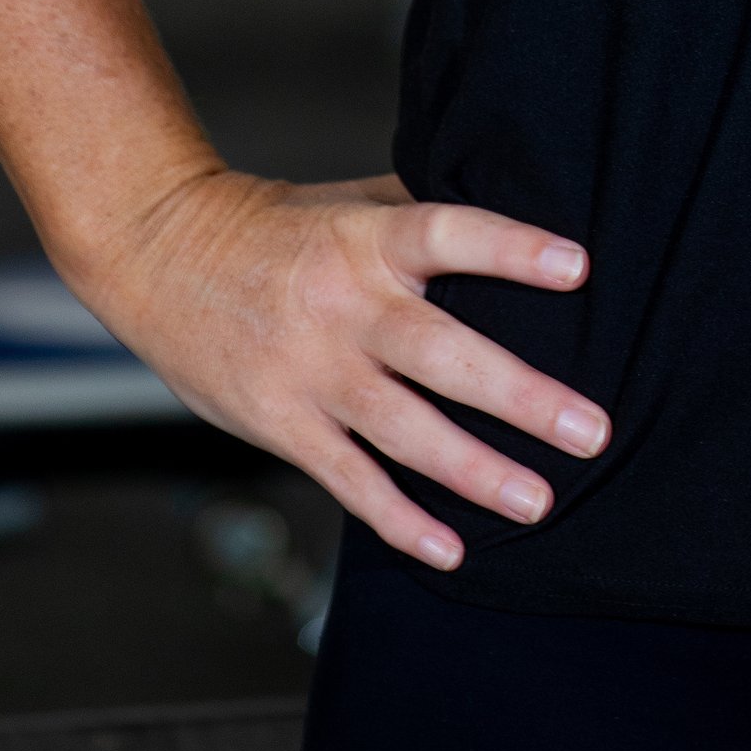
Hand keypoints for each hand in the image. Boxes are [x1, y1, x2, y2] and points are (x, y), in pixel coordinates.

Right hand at [78, 167, 608, 567]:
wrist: (159, 254)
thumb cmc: (273, 227)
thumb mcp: (347, 202)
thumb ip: (420, 215)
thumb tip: (517, 210)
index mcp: (366, 239)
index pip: (448, 234)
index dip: (512, 248)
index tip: (578, 267)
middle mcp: (344, 305)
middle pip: (441, 351)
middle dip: (519, 396)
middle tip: (590, 429)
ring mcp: (311, 370)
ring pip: (403, 429)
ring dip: (475, 470)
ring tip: (539, 500)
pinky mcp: (282, 423)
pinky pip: (349, 480)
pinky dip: (399, 518)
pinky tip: (448, 548)